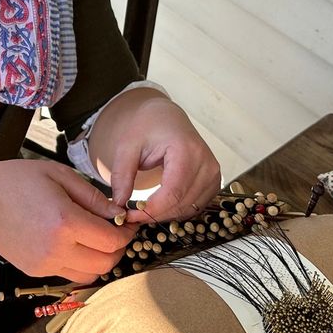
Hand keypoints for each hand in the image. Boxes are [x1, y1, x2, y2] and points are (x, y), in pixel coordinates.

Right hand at [0, 158, 134, 283]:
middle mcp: (57, 248)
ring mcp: (45, 264)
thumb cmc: (15, 181)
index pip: (112, 240)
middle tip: (116, 231)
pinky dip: (81, 264)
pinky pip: (71, 275)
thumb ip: (92, 196)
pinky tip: (75, 244)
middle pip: (106, 263)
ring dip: (101, 260)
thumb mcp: (58, 175)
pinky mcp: (35, 272)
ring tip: (96, 239)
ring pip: (91, 275)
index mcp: (65, 221)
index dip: (127, 232)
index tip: (128, 222)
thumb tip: (119, 213)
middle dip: (118, 249)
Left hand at [87, 89, 220, 224]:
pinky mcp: (214, 181)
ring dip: (165, 215)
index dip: (151, 210)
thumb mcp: (127, 146)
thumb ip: (122, 175)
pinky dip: (176, 210)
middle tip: (131, 215)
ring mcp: (214, 173)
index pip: (173, 193)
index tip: (129, 215)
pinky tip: (159, 205)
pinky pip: (195, 206)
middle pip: (182, 204)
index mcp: (186, 150)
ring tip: (142, 209)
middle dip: (154, 215)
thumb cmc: (148, 127)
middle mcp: (206, 163)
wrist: (166, 117)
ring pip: (189, 209)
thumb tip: (119, 204)